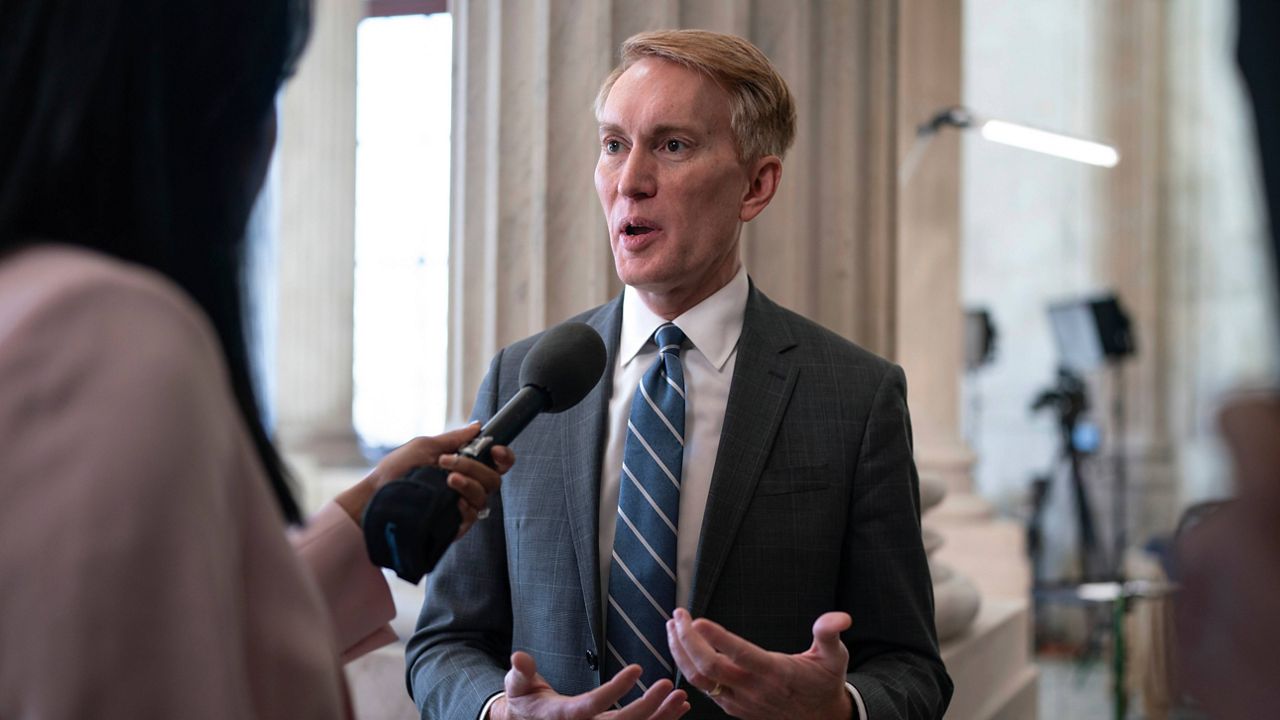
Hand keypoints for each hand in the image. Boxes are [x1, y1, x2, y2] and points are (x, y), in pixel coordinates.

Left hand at [335, 422, 514, 538]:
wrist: (375, 496)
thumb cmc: (397, 470)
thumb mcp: (424, 446)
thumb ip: (453, 439)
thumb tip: (478, 426)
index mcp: (464, 466)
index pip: (497, 463)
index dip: (504, 456)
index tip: (496, 450)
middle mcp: (467, 487)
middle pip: (494, 480)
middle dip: (475, 468)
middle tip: (448, 462)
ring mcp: (461, 507)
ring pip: (484, 498)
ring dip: (469, 485)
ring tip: (447, 480)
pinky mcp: (453, 525)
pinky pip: (472, 518)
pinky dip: (464, 507)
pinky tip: (450, 502)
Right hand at [492, 651, 688, 719]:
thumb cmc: (524, 703)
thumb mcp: (517, 686)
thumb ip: (521, 673)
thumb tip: (518, 657)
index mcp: (563, 716)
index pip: (592, 705)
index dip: (615, 690)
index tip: (637, 669)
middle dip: (648, 706)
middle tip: (668, 685)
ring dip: (661, 717)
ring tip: (681, 699)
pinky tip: (678, 709)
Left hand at [666, 608, 852, 719]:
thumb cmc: (825, 682)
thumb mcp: (834, 657)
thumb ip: (829, 634)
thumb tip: (841, 617)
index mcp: (776, 673)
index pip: (740, 655)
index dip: (717, 638)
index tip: (696, 620)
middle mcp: (753, 689)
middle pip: (709, 668)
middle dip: (686, 641)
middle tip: (677, 615)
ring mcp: (740, 701)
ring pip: (700, 680)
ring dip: (680, 653)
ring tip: (672, 627)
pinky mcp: (733, 707)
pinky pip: (703, 689)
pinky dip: (687, 667)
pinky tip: (681, 648)